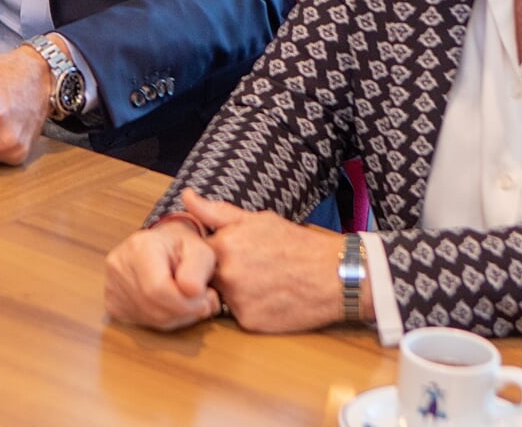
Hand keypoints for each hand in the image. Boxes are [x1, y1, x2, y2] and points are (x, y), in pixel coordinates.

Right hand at [104, 218, 221, 330]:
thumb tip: (193, 293)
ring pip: (150, 318)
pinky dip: (163, 319)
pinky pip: (142, 322)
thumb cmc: (182, 247)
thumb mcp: (199, 249)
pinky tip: (170, 304)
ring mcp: (111, 285)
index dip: (186, 303)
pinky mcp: (112, 302)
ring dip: (177, 317)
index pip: (158, 288)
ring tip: (188, 301)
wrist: (161, 246)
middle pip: (154, 307)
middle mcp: (119, 265)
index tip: (205, 299)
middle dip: (185, 312)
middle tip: (201, 302)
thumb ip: (199, 269)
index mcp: (139, 246)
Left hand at [183, 188, 342, 332]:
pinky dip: (252, 309)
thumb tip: (186, 196)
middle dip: (223, 274)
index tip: (230, 254)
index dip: (211, 255)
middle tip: (253, 269)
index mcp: (223, 245)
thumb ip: (217, 213)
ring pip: (223, 298)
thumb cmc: (296, 243)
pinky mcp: (249, 323)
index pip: (196, 254)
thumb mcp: (258, 220)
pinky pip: (240, 315)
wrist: (335, 275)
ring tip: (265, 283)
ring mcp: (236, 301)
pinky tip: (272, 299)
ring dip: (236, 293)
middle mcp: (225, 274)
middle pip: (208, 278)